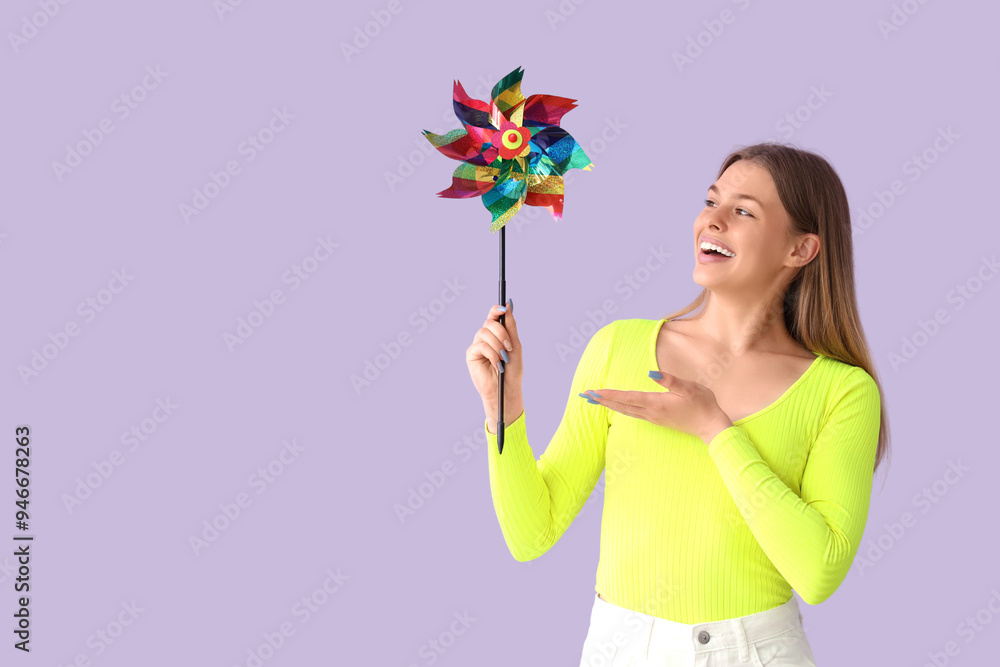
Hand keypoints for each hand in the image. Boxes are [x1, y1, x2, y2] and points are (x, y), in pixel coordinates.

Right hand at [466, 300, 522, 412]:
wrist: (506, 389)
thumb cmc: (512, 370)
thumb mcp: (515, 345)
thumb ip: (510, 326)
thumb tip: (508, 304)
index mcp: (497, 333)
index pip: (493, 316)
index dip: (496, 309)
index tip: (503, 308)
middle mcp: (486, 337)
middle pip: (489, 322)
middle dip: (501, 333)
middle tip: (509, 347)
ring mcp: (478, 345)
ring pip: (484, 332)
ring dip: (497, 345)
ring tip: (504, 358)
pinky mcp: (471, 354)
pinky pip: (480, 346)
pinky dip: (492, 354)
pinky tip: (497, 364)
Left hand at [581, 371, 733, 444]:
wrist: (711, 427)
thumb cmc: (703, 404)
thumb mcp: (689, 388)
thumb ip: (670, 380)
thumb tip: (651, 373)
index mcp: (656, 403)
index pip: (627, 398)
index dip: (609, 394)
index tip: (594, 391)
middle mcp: (651, 413)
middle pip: (621, 406)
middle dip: (603, 400)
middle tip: (586, 395)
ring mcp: (654, 418)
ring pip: (625, 411)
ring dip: (609, 405)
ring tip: (595, 400)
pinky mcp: (657, 420)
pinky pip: (633, 414)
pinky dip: (620, 409)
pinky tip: (617, 406)